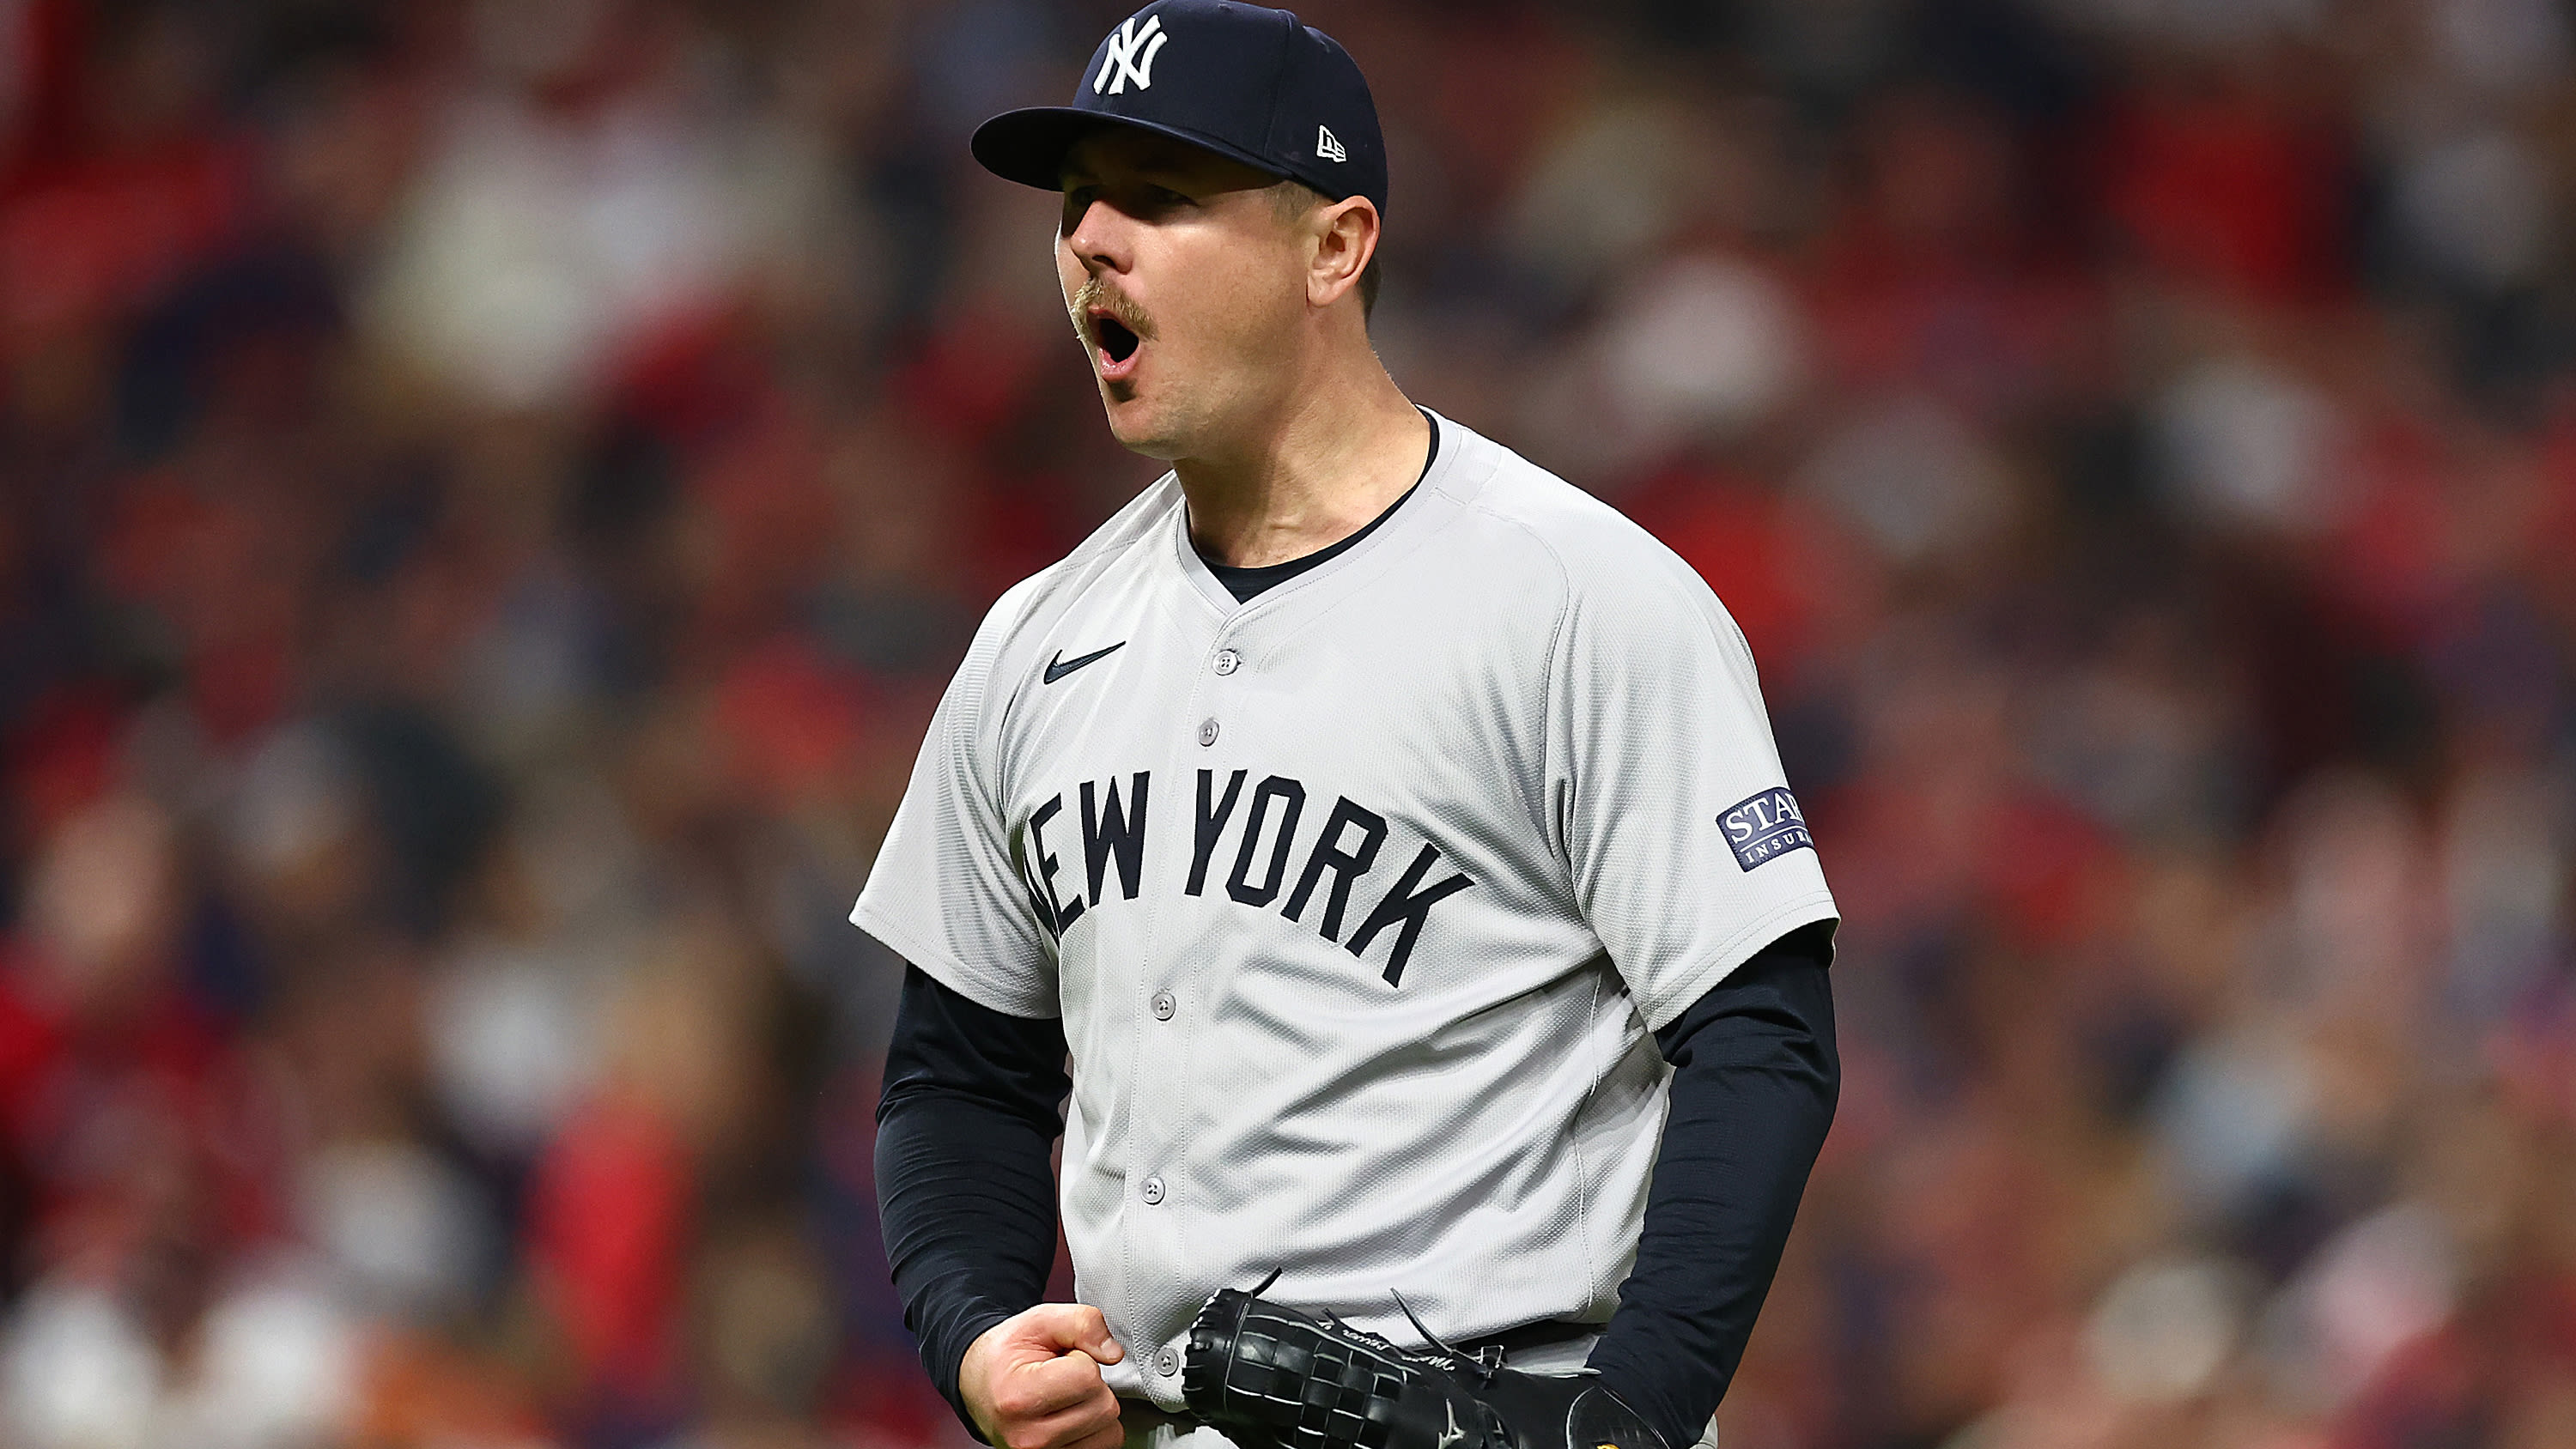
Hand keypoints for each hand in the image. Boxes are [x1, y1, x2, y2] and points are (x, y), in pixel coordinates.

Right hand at [959, 1303, 1127, 1448]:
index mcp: (1019, 1398)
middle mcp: (1029, 1438)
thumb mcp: (1039, 1321)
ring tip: (1064, 1396)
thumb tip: (1113, 1353)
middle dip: (1091, 1385)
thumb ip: (1082, 1323)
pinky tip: (1070, 1414)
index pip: (1087, 1376)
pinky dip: (1095, 1428)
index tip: (1058, 1359)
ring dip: (1095, 1408)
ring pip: (1110, 1432)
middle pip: (1104, 1407)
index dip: (1081, 1358)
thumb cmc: (1007, 1355)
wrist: (979, 1385)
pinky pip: (1105, 1446)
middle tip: (1061, 1377)